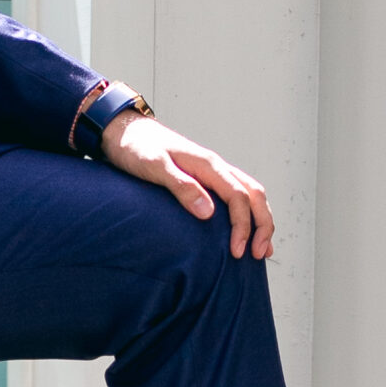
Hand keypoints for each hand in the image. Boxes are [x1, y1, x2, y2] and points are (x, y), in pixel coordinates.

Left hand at [102, 109, 275, 259]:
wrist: (124, 131)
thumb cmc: (135, 148)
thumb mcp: (153, 166)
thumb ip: (181, 186)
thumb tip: (207, 212)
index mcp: (207, 164)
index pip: (238, 196)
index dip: (242, 225)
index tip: (238, 251)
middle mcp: (215, 166)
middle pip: (254, 195)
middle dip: (261, 225)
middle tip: (258, 255)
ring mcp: (212, 171)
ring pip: (250, 194)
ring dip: (259, 220)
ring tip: (261, 248)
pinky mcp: (204, 177)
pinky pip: (236, 194)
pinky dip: (247, 213)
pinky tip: (244, 230)